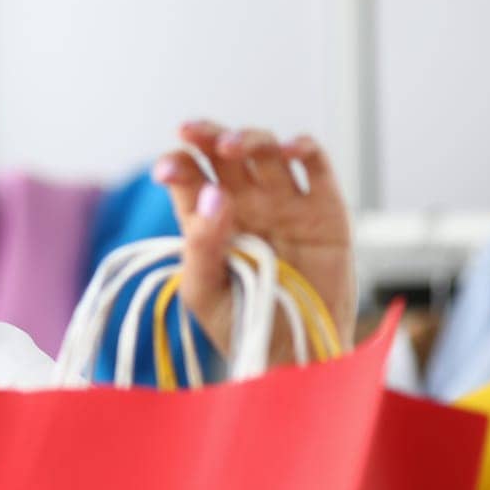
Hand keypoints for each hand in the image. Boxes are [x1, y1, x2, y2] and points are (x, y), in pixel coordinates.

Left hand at [153, 122, 357, 366]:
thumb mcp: (203, 291)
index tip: (166, 170)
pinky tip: (288, 148)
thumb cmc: (240, 325)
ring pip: (267, 151)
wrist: (294, 356)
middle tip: (193, 132)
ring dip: (249, 138)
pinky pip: (316, 167)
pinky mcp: (324, 209)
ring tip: (232, 145)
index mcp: (207, 219)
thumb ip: (201, 245)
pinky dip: (304, 148)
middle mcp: (244, 203)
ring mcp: (284, 202)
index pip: (188, 178)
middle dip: (207, 136)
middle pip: (223, 153)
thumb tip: (212, 194)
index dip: (177, 164)